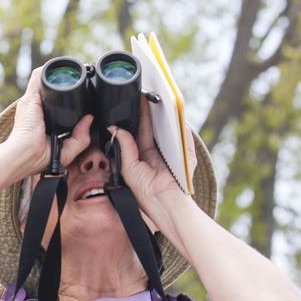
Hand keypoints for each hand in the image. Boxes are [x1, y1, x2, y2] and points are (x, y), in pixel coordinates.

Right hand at [1, 67, 93, 176]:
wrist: (25, 155)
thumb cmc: (39, 157)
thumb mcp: (67, 150)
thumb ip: (81, 138)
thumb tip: (89, 119)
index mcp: (43, 121)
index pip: (55, 104)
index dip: (68, 98)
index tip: (82, 94)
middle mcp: (36, 109)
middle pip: (51, 90)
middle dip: (64, 83)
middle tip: (82, 79)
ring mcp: (32, 102)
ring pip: (45, 80)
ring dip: (56, 74)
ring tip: (74, 70)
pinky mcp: (30, 97)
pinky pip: (38, 76)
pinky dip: (47, 70)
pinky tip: (59, 67)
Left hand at [111, 94, 187, 222]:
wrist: (164, 205)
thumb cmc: (145, 194)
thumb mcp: (129, 168)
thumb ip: (125, 147)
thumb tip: (117, 129)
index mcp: (142, 155)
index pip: (138, 132)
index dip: (134, 119)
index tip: (129, 105)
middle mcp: (156, 152)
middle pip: (152, 126)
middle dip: (147, 112)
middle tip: (141, 95)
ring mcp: (171, 151)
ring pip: (166, 128)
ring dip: (161, 114)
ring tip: (153, 98)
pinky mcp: (184, 153)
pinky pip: (182, 135)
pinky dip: (178, 123)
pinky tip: (171, 110)